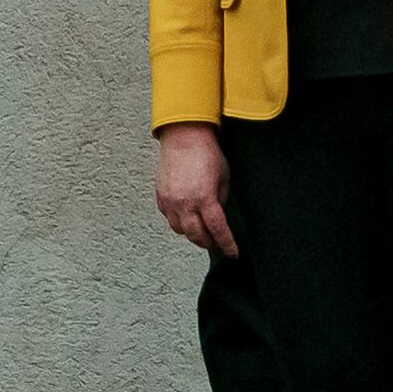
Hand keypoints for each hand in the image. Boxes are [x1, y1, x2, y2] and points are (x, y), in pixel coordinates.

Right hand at [154, 121, 236, 256]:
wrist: (183, 138)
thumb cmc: (207, 154)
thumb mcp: (224, 178)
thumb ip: (221, 200)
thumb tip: (218, 215)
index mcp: (205, 199)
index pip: (217, 229)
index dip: (227, 244)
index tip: (233, 253)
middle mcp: (185, 204)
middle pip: (196, 235)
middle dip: (208, 243)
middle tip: (216, 244)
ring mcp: (170, 202)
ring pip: (180, 230)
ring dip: (192, 234)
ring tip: (202, 232)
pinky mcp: (160, 198)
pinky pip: (169, 219)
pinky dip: (179, 223)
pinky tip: (187, 218)